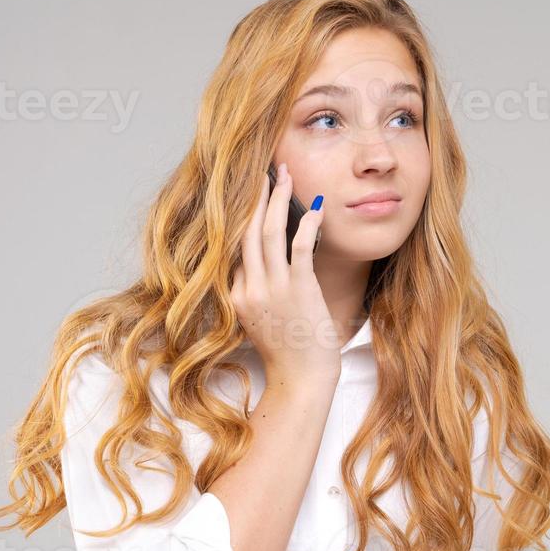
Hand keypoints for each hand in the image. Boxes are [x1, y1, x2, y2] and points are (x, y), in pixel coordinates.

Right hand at [230, 162, 335, 384]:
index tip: (251, 192)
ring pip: (268, 233)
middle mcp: (250, 288)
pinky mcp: (300, 291)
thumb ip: (255, 291)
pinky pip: (300, 248)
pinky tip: (315, 206)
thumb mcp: (259, 320)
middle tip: (263, 169)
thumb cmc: (287, 353)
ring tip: (284, 175)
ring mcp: (274, 290)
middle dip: (255, 196)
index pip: (235, 246)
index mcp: (237, 294)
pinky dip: (306, 224)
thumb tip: (264, 263)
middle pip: (246, 230)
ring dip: (278, 199)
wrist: (301, 381)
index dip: (243, 215)